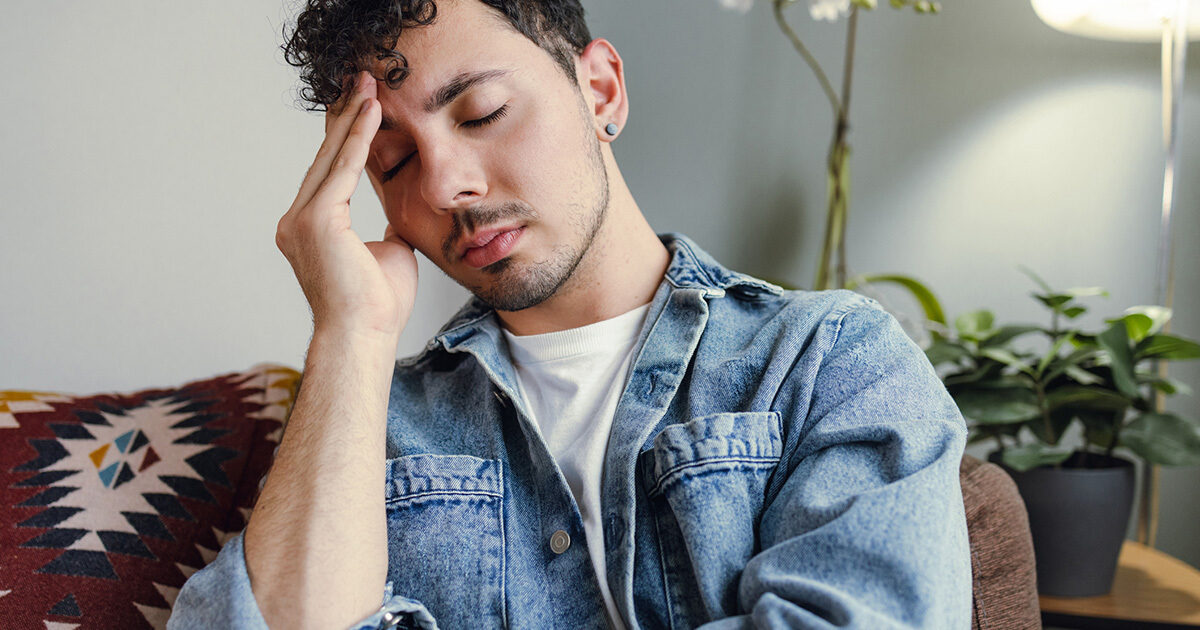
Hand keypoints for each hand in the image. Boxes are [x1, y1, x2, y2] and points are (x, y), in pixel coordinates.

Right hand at [276, 71, 417, 340]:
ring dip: (352, 119)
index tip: (363, 106)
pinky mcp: (317, 220)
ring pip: (331, 157)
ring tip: (369, 85)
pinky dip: (359, 139)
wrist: (364, 334)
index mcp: (311, 228)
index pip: (330, 171)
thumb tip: (397, 216)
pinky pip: (343, 170)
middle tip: (362, 79)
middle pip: (325, 156)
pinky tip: (372, 113)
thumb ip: (385, 227)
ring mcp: (302, 220)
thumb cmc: (377, 304)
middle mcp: (297, 220)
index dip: (347, 137)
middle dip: (346, 117)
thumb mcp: (387, 252)